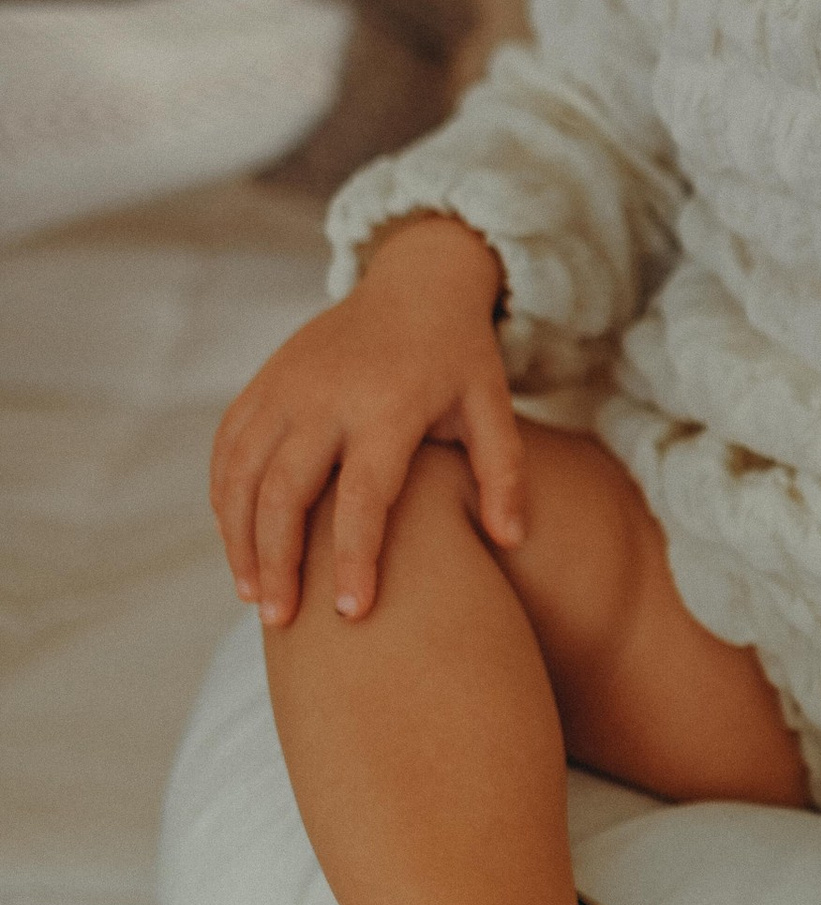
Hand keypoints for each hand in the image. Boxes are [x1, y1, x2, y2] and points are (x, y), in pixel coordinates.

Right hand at [210, 213, 520, 628]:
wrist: (416, 282)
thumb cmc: (461, 359)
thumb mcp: (493, 407)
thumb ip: (503, 473)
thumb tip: (512, 541)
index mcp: (388, 404)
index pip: (363, 497)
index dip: (354, 558)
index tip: (351, 614)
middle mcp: (326, 394)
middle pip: (287, 492)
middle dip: (279, 561)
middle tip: (282, 622)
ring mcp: (285, 385)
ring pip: (243, 473)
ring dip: (240, 539)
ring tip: (254, 597)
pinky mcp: (263, 382)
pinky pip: (228, 448)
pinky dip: (224, 499)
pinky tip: (237, 545)